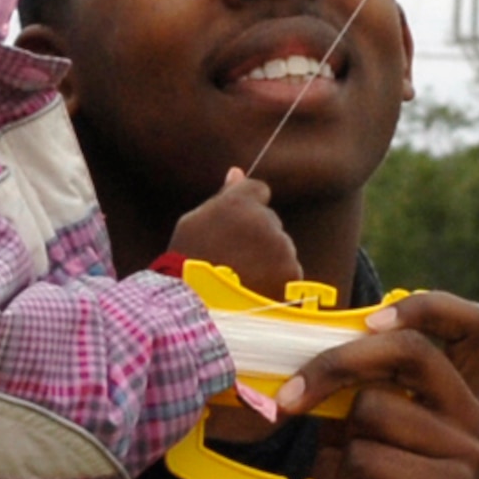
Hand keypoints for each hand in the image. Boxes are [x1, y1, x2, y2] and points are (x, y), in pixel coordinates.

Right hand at [164, 167, 301, 297]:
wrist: (196, 306)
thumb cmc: (187, 262)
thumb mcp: (195, 222)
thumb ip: (223, 196)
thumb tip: (237, 172)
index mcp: (240, 202)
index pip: (258, 190)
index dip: (247, 208)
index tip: (234, 228)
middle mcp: (266, 220)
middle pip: (270, 222)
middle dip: (257, 236)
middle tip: (231, 259)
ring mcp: (282, 249)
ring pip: (281, 248)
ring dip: (267, 259)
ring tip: (241, 278)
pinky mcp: (292, 275)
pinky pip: (288, 272)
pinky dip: (276, 280)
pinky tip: (254, 289)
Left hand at [272, 293, 478, 478]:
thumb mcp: (349, 447)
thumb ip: (349, 398)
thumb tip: (312, 342)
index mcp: (464, 407)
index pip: (470, 324)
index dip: (422, 306)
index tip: (368, 320)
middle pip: (410, 349)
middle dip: (338, 364)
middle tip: (293, 397)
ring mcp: (474, 458)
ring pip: (374, 408)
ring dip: (343, 453)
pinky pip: (369, 455)